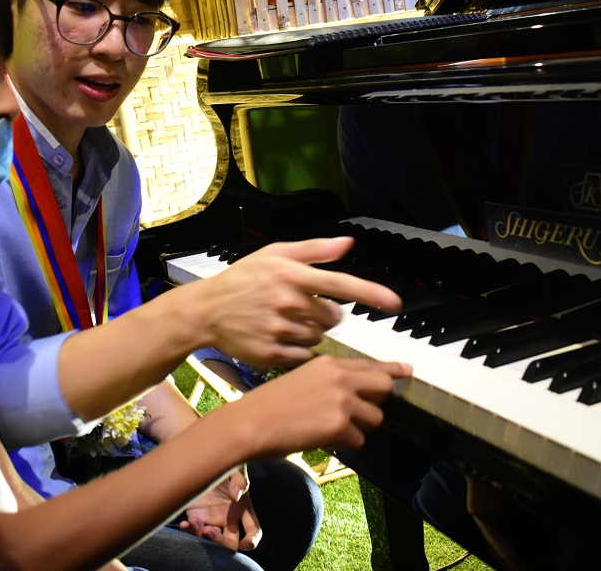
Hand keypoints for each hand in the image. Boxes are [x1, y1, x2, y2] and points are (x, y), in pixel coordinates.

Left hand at [179, 467, 261, 550]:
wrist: (200, 456)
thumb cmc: (223, 462)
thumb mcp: (234, 468)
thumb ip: (239, 480)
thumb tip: (236, 496)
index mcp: (242, 508)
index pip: (253, 529)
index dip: (252, 540)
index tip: (246, 544)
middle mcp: (229, 518)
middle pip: (230, 542)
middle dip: (221, 542)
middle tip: (208, 531)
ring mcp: (212, 519)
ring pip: (211, 540)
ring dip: (202, 537)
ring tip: (193, 522)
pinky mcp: (196, 517)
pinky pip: (194, 532)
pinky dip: (190, 532)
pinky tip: (185, 524)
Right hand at [186, 237, 402, 368]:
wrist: (206, 310)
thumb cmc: (243, 278)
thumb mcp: (274, 254)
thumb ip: (314, 250)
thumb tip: (348, 244)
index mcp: (291, 275)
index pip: (340, 284)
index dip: (370, 294)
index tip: (394, 303)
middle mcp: (288, 302)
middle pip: (333, 317)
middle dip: (324, 314)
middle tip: (301, 308)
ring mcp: (280, 330)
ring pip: (318, 338)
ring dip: (309, 332)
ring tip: (283, 321)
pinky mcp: (272, 354)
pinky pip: (303, 356)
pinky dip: (297, 350)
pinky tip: (278, 338)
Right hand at [232, 355, 412, 457]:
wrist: (251, 422)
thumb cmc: (270, 403)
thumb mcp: (303, 378)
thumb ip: (332, 380)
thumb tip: (357, 392)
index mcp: (329, 363)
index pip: (371, 365)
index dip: (392, 369)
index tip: (407, 370)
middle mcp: (340, 377)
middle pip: (383, 387)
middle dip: (377, 401)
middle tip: (361, 412)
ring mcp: (342, 401)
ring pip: (375, 418)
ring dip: (360, 427)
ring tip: (332, 428)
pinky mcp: (339, 425)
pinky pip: (359, 439)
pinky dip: (345, 443)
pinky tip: (323, 438)